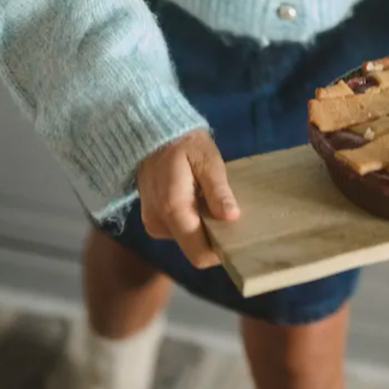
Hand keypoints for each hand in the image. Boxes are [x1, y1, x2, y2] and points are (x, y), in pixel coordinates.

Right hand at [137, 129, 239, 268]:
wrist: (151, 135)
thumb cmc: (185, 144)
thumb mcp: (207, 160)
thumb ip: (218, 191)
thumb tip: (231, 218)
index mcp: (173, 210)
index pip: (198, 253)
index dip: (219, 252)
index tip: (236, 235)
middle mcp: (159, 223)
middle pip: (193, 248)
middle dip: (213, 237)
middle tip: (226, 212)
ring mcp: (152, 223)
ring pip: (187, 240)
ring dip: (202, 227)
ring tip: (210, 200)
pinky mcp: (152, 220)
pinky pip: (178, 231)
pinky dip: (191, 221)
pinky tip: (197, 200)